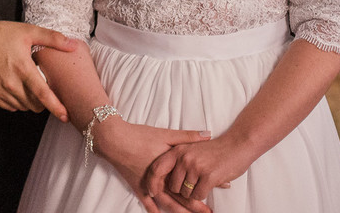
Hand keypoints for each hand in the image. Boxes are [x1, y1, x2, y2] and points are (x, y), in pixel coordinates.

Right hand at [0, 21, 76, 119]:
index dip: (56, 107)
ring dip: (31, 102)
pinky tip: (19, 89)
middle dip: (44, 102)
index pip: (43, 94)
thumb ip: (53, 39)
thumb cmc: (0, 34)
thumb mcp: (28, 31)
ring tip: (32, 87)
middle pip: (34, 104)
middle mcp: (11, 83)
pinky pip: (10, 107)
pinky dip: (18, 102)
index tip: (65, 115)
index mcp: (22, 68)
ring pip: (23, 107)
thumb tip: (73, 45)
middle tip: (47, 91)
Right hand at [96, 118, 213, 212]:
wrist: (115, 140)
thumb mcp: (165, 134)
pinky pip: (148, 202)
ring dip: (180, 211)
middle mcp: (160, 180)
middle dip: (196, 205)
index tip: (224, 186)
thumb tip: (209, 134)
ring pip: (167, 203)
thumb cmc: (140, 136)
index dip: (208, 182)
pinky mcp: (138, 186)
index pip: (192, 177)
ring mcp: (148, 185)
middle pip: (181, 196)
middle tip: (209, 212)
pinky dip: (155, 209)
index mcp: (169, 167)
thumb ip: (188, 136)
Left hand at [145, 134, 252, 203]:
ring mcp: (196, 167)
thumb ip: (178, 160)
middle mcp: (185, 158)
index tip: (152, 192)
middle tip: (195, 182)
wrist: (238, 144)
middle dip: (182, 189)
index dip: (152, 182)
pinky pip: (198, 196)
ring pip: (186, 193)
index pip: (156, 169)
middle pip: (173, 187)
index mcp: (178, 150)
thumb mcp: (192, 148)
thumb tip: (162, 178)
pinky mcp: (208, 176)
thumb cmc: (216, 150)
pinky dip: (204, 193)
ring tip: (204, 179)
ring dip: (195, 191)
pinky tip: (211, 182)